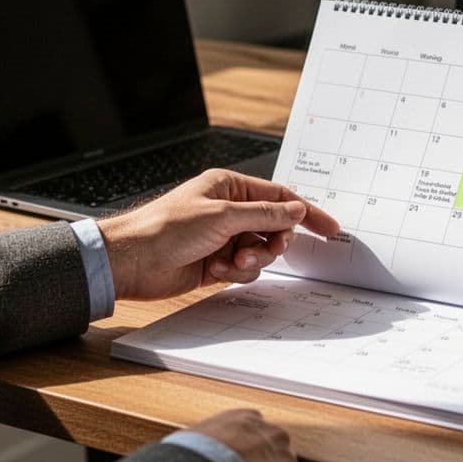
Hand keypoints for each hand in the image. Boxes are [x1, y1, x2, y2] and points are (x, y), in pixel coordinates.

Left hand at [96, 169, 339, 299]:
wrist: (132, 261)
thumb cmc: (165, 228)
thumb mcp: (222, 216)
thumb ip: (264, 215)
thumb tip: (296, 210)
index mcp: (229, 187)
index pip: (279, 197)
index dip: (306, 212)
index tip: (330, 228)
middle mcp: (228, 211)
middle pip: (273, 227)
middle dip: (272, 243)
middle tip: (266, 249)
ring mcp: (222, 238)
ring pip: (260, 252)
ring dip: (251, 260)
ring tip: (230, 262)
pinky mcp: (215, 263)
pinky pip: (243, 270)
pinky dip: (233, 273)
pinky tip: (213, 270)